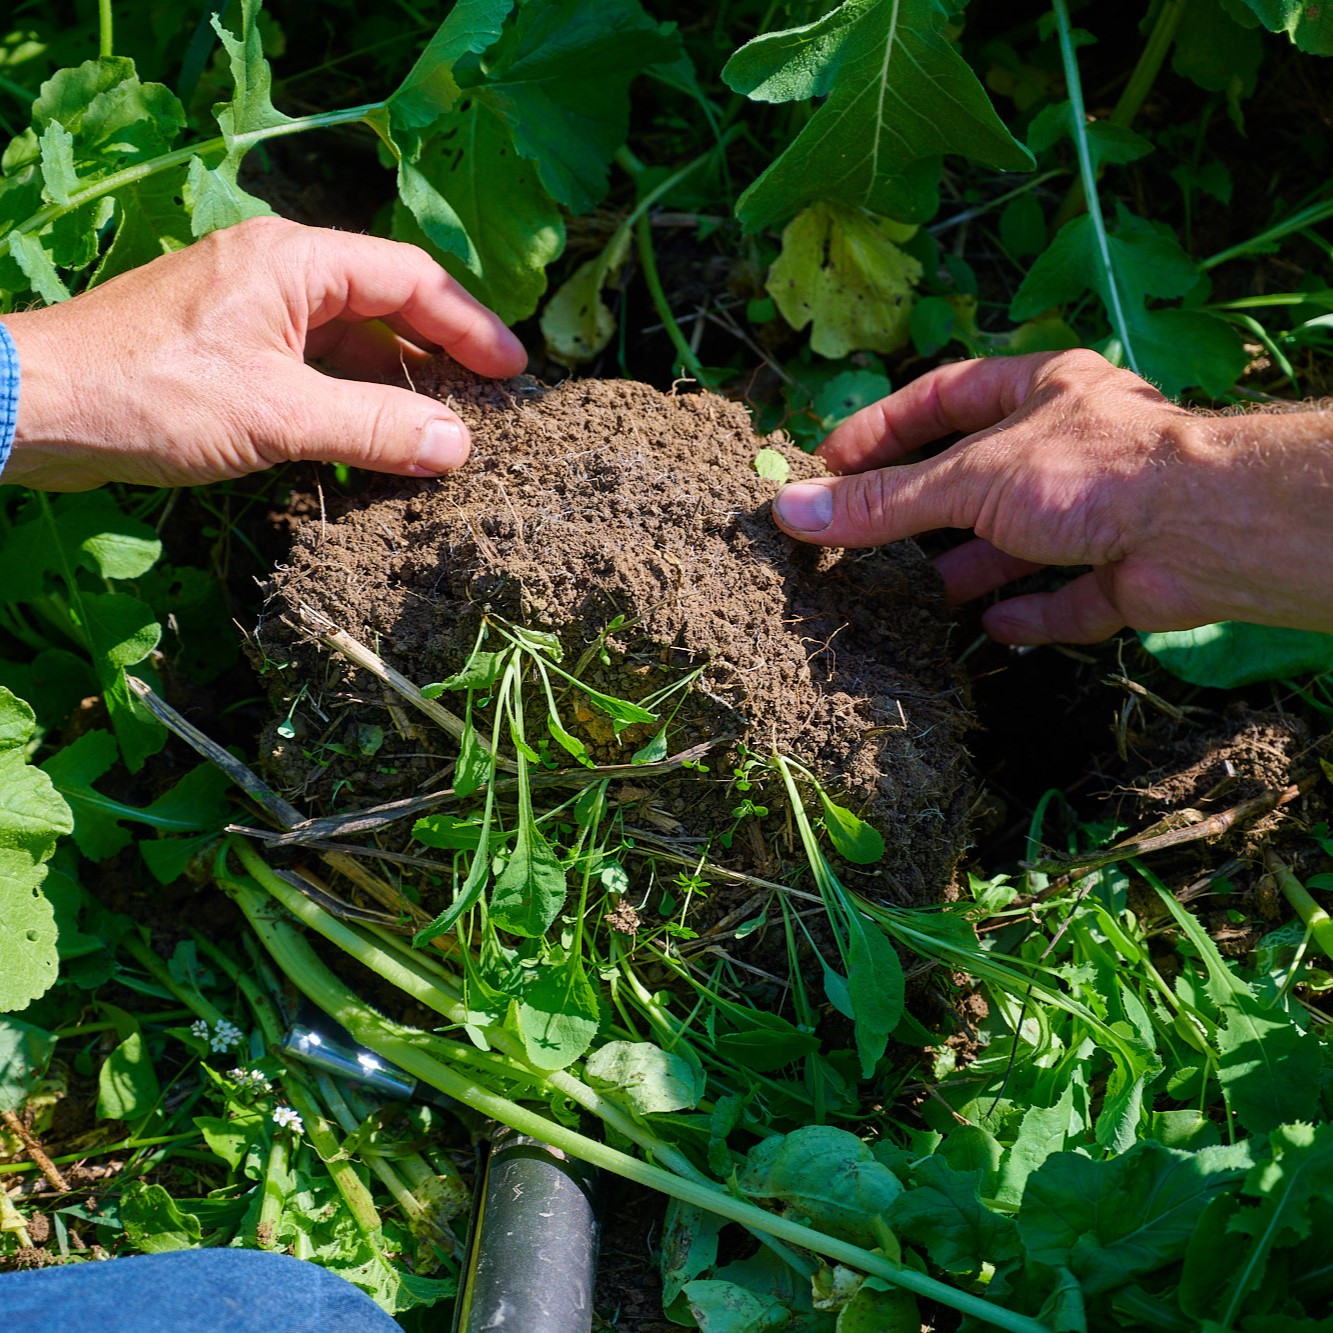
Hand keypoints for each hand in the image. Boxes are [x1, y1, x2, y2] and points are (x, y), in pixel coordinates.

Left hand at [2, 216, 526, 489]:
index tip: (515, 371)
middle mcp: (277, 276)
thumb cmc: (151, 394)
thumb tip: (458, 445)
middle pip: (385, 309)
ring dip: (398, 388)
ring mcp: (252, 315)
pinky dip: (352, 406)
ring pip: (350, 346)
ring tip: (448, 434)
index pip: (409, 280)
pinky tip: (380, 444)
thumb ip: (374, 428)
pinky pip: (313, 372)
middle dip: (442, 358)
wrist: (33, 407)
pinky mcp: (230, 355)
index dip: (470, 325)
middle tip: (493, 406)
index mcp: (294, 261)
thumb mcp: (277, 415)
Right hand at [771, 349, 1332, 643]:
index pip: (944, 397)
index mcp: (1043, 389)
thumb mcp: (967, 479)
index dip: (885, 428)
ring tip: (915, 592)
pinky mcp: (1129, 572)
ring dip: (970, 565)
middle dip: (922, 507)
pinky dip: (1031, 612)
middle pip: (978, 474)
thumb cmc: (1089, 470)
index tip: (832, 463)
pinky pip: (1071, 594)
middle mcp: (1074, 443)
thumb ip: (883, 501)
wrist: (1205, 528)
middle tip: (861, 535)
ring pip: (1022, 539)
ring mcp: (1105, 509)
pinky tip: (993, 629)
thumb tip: (794, 511)